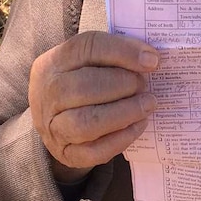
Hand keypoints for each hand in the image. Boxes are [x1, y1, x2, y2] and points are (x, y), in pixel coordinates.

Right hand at [28, 31, 159, 182]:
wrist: (53, 116)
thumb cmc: (81, 79)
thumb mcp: (89, 59)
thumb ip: (115, 53)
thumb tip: (150, 58)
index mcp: (56, 60)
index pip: (88, 48)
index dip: (124, 52)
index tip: (152, 60)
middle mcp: (49, 92)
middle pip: (85, 86)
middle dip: (124, 85)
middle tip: (144, 85)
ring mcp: (53, 126)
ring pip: (88, 122)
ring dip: (126, 112)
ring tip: (147, 105)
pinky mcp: (65, 152)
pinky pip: (94, 151)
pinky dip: (121, 139)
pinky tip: (139, 125)